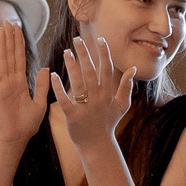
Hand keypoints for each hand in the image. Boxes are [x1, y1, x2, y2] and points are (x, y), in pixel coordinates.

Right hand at [0, 21, 48, 145]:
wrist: (16, 138)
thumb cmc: (26, 124)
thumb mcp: (40, 103)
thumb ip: (42, 85)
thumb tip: (46, 68)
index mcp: (20, 83)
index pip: (20, 58)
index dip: (19, 44)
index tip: (18, 29)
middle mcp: (9, 81)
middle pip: (10, 55)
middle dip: (9, 38)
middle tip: (8, 22)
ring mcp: (1, 85)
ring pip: (2, 60)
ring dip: (1, 44)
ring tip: (1, 29)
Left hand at [51, 35, 134, 149]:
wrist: (98, 146)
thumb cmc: (108, 124)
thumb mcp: (122, 106)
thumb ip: (127, 87)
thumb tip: (133, 68)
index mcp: (108, 94)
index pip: (107, 70)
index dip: (104, 54)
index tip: (100, 39)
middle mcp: (98, 99)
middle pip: (91, 72)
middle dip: (84, 54)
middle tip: (77, 40)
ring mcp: (86, 107)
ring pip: (78, 83)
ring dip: (72, 66)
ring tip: (66, 52)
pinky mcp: (73, 116)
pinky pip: (65, 100)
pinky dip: (58, 88)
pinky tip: (52, 75)